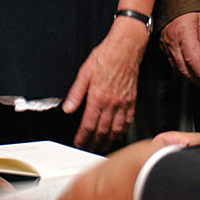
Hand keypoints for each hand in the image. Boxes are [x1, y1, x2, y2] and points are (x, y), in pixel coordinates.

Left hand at [63, 18, 145, 151]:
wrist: (126, 48)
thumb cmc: (106, 57)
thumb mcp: (84, 72)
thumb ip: (76, 93)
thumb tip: (68, 108)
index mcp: (97, 97)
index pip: (88, 125)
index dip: (82, 138)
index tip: (78, 143)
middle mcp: (111, 103)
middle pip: (102, 131)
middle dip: (94, 144)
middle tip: (88, 150)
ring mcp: (123, 104)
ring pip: (116, 130)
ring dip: (108, 142)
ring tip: (101, 148)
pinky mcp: (132, 101)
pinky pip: (127, 122)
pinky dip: (122, 132)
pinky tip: (117, 135)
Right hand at [159, 12, 199, 88]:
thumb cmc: (188, 7)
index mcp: (184, 33)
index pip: (193, 59)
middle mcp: (173, 42)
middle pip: (184, 68)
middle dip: (198, 80)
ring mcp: (166, 45)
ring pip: (178, 68)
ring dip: (191, 78)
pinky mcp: (164, 46)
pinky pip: (173, 62)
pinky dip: (183, 70)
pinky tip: (192, 74)